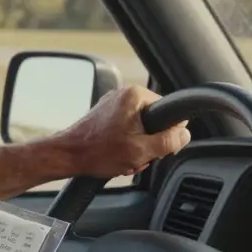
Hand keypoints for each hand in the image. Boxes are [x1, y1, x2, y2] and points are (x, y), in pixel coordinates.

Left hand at [54, 85, 190, 177]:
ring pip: (141, 129)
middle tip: (136, 156)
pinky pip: (127, 130)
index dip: (168, 134)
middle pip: (155, 122)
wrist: (66, 156)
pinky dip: (125, 145)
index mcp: (135, 95)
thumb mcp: (141, 150)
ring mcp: (113, 104)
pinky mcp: (105, 115)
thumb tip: (185, 134)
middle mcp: (124, 94)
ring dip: (136, 147)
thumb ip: (169, 141)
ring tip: (123, 158)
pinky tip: (115, 155)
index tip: (157, 148)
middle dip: (149, 144)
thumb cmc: (97, 152)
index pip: (169, 113)